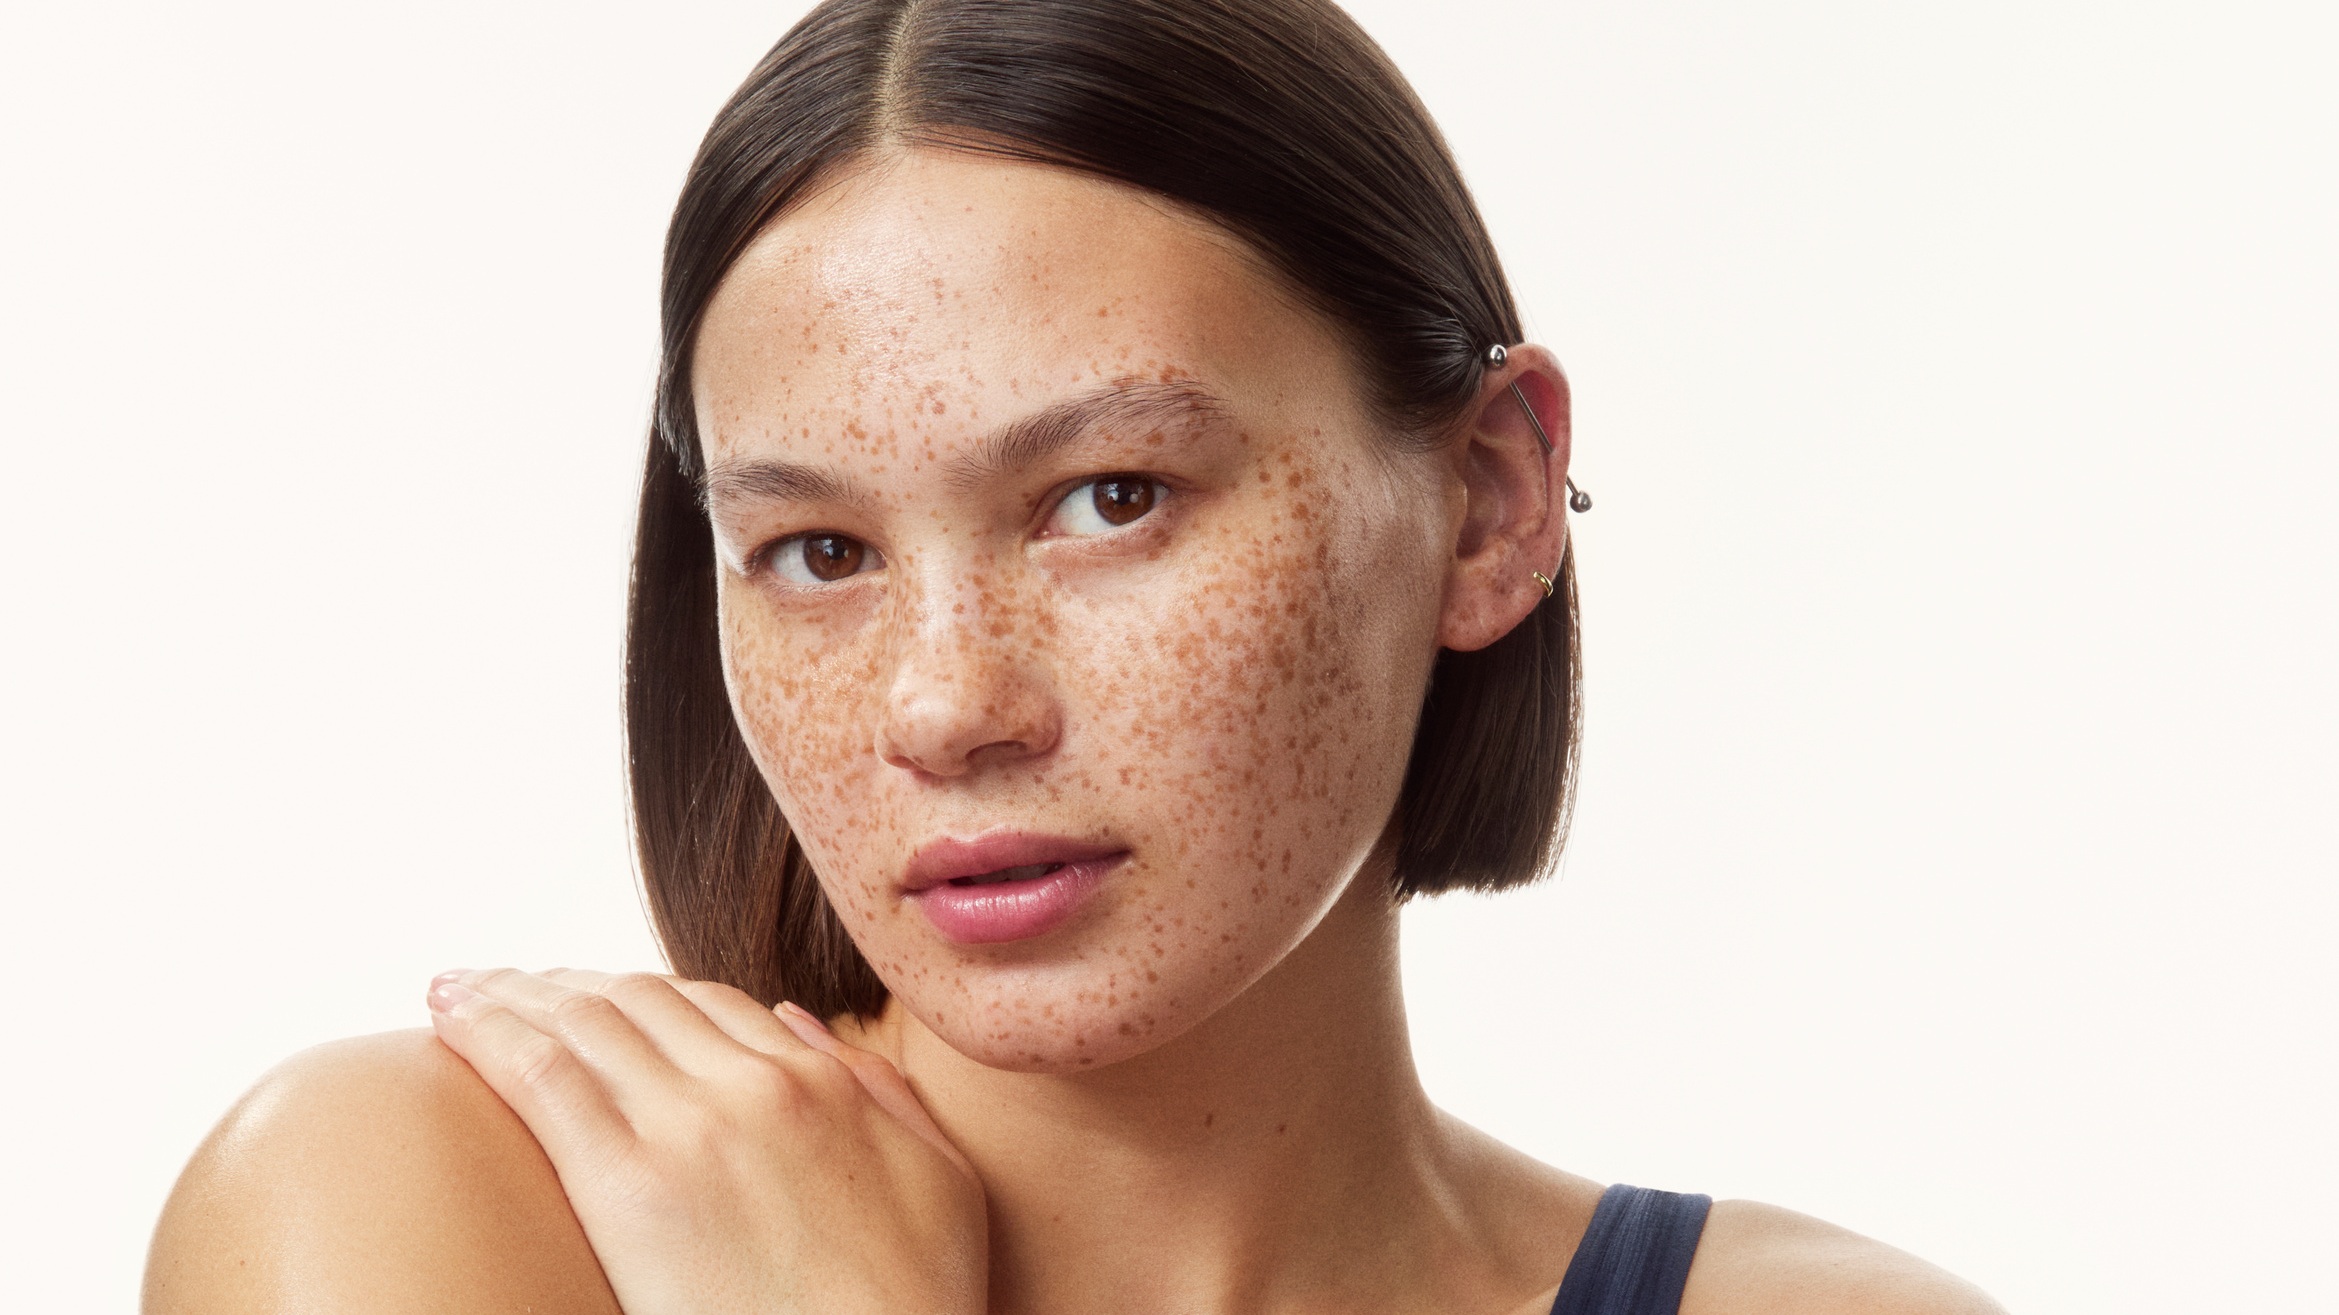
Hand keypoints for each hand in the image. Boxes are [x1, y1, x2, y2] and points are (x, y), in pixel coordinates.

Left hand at [426, 967, 985, 1314]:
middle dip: (562, 981)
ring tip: (457, 988)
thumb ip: (882, 1093)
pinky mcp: (628, 1184)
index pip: (711, 1004)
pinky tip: (449, 1016)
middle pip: (638, 998)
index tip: (593, 992)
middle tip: (505, 981)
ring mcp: (690, 1126)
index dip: (642, 992)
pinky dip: (488, 1031)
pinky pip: (543, 1076)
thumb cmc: (916, 1305)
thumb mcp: (940, 1180)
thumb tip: (805, 1026)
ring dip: (511, 992)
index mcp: (826, 1081)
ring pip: (582, 1020)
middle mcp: (754, 1082)